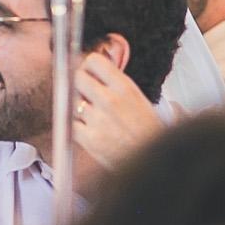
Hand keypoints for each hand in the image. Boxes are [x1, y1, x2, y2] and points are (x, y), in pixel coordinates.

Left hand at [73, 55, 164, 171]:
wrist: (154, 163)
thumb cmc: (150, 134)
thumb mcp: (140, 99)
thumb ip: (118, 84)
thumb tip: (101, 69)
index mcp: (125, 88)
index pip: (94, 61)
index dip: (88, 65)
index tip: (88, 70)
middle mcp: (109, 100)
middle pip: (77, 77)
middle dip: (79, 83)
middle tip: (84, 90)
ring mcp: (97, 119)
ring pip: (72, 100)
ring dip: (77, 105)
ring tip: (91, 113)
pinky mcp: (88, 138)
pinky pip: (70, 122)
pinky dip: (75, 125)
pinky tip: (87, 127)